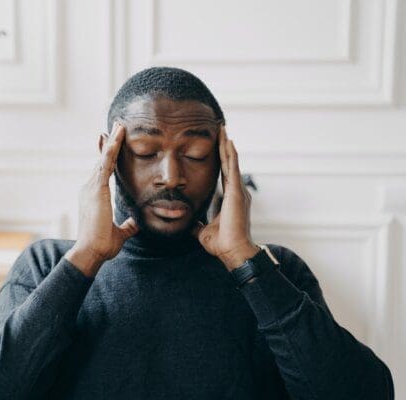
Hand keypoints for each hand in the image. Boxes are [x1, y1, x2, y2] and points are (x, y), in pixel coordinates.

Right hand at [65, 123, 139, 276]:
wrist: (91, 252)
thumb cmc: (102, 245)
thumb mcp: (120, 232)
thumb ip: (128, 225)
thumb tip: (137, 222)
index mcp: (94, 196)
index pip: (103, 171)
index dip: (108, 156)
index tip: (113, 143)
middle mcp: (90, 188)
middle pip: (102, 160)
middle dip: (110, 143)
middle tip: (117, 125)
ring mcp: (91, 187)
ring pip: (104, 159)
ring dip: (112, 141)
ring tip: (120, 125)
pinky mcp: (96, 189)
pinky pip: (105, 164)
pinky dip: (112, 150)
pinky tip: (117, 137)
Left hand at [191, 125, 258, 270]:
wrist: (232, 251)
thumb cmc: (221, 243)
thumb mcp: (203, 231)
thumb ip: (197, 225)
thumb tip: (187, 224)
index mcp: (230, 197)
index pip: (223, 172)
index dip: (220, 158)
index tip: (217, 145)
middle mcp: (236, 191)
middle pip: (229, 163)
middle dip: (224, 146)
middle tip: (221, 129)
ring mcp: (238, 190)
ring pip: (231, 162)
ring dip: (227, 145)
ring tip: (223, 130)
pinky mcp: (237, 192)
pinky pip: (233, 168)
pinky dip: (230, 154)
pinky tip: (229, 142)